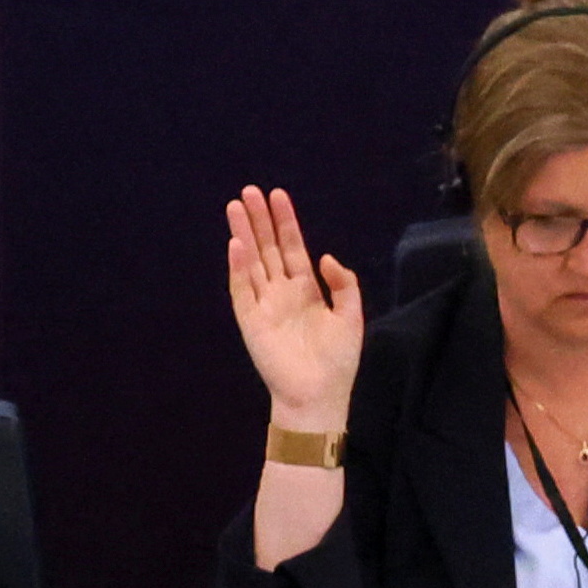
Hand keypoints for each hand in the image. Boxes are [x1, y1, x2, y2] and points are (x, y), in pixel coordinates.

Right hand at [225, 184, 366, 432]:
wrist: (319, 396)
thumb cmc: (337, 361)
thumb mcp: (351, 317)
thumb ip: (343, 284)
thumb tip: (324, 256)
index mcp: (306, 290)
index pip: (292, 248)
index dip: (285, 222)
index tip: (277, 195)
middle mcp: (282, 293)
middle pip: (267, 248)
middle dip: (259, 220)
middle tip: (249, 191)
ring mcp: (265, 305)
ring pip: (252, 262)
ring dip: (244, 235)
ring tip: (235, 207)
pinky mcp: (251, 322)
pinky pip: (242, 290)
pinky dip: (238, 268)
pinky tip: (236, 244)